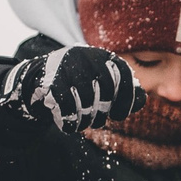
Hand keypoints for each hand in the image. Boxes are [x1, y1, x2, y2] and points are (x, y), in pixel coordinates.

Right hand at [0, 45, 145, 135]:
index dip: (126, 99)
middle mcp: (86, 56)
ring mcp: (67, 66)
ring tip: (80, 121)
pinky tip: (67, 124)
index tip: (119, 115)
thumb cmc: (76, 85)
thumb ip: (123, 90)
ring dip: (84, 120)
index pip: (124, 76)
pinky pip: (67, 109)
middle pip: (105, 93)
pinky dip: (69, 122)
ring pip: (86, 103)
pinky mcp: (50, 80)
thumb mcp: (101, 84)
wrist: (37, 82)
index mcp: (102, 56)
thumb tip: (143, 100)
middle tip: (95, 120)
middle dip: (100, 113)